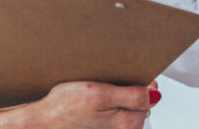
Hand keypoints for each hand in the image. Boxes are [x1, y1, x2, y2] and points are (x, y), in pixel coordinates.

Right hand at [21, 81, 160, 128]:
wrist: (43, 121)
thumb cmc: (64, 108)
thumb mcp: (100, 94)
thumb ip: (132, 96)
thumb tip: (155, 94)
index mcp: (129, 122)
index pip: (150, 96)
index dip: (140, 81)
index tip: (127, 74)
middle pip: (140, 101)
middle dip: (129, 88)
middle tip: (108, 82)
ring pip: (127, 105)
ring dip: (118, 95)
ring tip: (98, 90)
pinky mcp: (104, 127)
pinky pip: (115, 111)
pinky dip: (109, 102)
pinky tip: (94, 100)